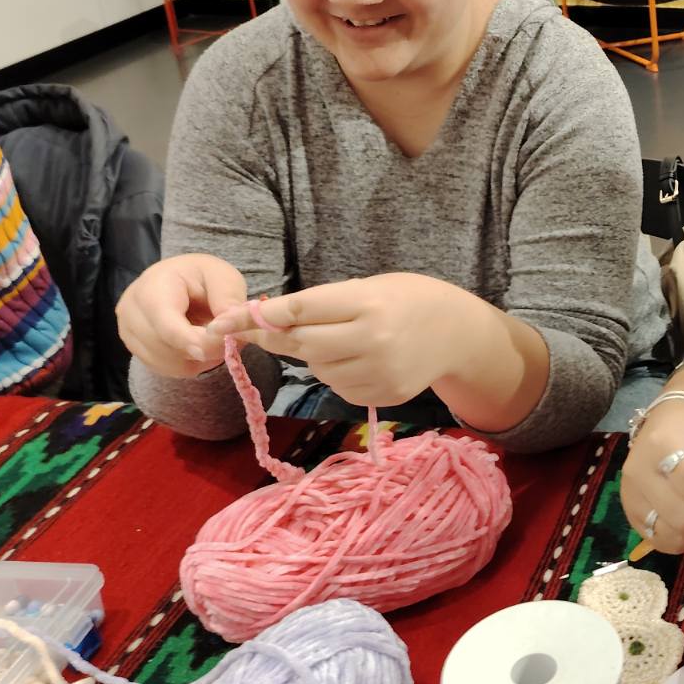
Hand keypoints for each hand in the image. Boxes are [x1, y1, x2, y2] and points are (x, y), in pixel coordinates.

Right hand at [116, 254, 247, 378]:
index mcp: (152, 286)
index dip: (192, 341)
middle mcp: (131, 310)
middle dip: (203, 348)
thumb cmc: (203, 276)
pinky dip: (188, 363)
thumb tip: (226, 329)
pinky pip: (166, 369)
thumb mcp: (223, 277)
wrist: (179, 280)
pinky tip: (199, 346)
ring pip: (167, 362)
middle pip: (166, 347)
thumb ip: (227, 300)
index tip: (221, 349)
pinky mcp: (134, 349)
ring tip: (214, 338)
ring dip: (197, 358)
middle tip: (230, 340)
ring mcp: (128, 332)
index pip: (166, 323)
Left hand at [205, 273, 472, 406]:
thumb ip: (326, 304)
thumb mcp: (372, 287)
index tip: (223, 323)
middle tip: (257, 331)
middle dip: (277, 337)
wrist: (461, 334)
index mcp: (369, 302)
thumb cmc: (410, 299)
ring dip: (315, 355)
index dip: (257, 317)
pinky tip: (364, 359)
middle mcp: (373, 339)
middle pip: (302, 344)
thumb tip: (266, 321)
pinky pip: (339, 386)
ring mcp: (379, 372)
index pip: (300, 310)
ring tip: (345, 339)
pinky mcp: (382, 396)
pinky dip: (339, 373)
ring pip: (318, 369)